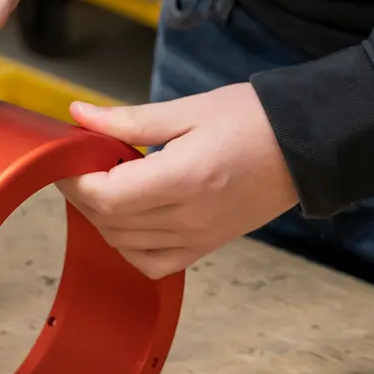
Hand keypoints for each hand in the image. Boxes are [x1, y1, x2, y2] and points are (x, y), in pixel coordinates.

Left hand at [57, 83, 298, 278]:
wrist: (307, 146)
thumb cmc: (252, 120)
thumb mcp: (187, 110)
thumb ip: (127, 120)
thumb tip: (78, 115)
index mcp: (183, 179)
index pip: (105, 196)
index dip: (74, 181)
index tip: (66, 160)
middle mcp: (188, 218)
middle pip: (108, 221)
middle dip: (82, 194)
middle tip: (79, 166)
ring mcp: (196, 239)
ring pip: (123, 244)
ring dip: (101, 217)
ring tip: (103, 186)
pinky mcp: (204, 248)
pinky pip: (150, 264)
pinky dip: (127, 247)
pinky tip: (127, 221)